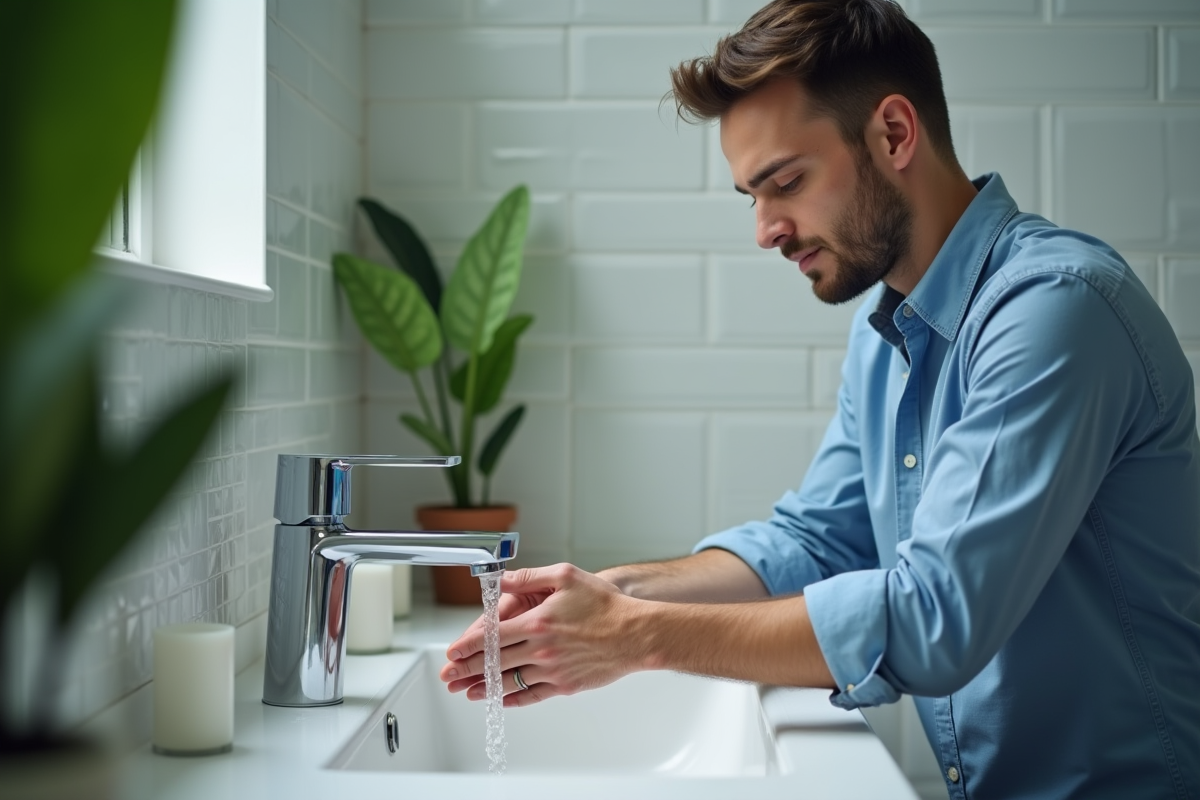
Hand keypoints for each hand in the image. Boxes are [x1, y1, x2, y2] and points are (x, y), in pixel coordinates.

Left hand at [438, 563, 642, 706]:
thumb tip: (501, 580)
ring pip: (510, 681)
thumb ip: (529, 578)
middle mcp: (542, 649)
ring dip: (484, 687)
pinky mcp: (565, 685)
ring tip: (467, 691)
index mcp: (538, 621)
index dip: (468, 645)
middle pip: (495, 661)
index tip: (452, 651)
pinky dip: (513, 698)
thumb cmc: (605, 605)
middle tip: (449, 675)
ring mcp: (553, 670)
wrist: (635, 634)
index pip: (492, 636)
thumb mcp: (566, 577)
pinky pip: (532, 695)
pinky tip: (501, 698)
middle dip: (467, 669)